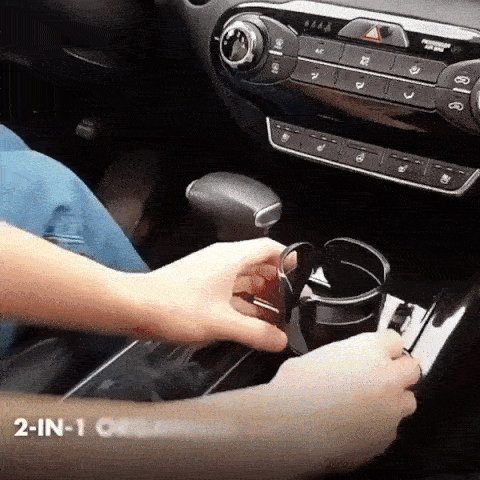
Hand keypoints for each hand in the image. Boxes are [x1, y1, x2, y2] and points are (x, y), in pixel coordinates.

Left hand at [121, 238, 289, 351]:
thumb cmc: (171, 305)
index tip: (301, 276)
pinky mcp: (200, 286)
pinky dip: (244, 306)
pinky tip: (251, 324)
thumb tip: (280, 340)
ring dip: (261, 299)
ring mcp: (210, 273)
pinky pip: (231, 292)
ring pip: (245, 282)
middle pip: (259, 267)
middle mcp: (222, 261)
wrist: (134, 307)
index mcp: (231, 258)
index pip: (269, 248)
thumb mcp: (221, 322)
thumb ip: (256, 333)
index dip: (288, 260)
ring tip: (276, 319)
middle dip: (277, 286)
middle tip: (291, 306)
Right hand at [262, 330, 419, 473]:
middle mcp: (387, 378)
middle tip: (377, 375)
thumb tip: (345, 361)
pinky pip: (390, 428)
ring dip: (392, 399)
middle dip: (397, 371)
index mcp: (370, 350)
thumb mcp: (317, 356)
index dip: (385, 345)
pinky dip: (378, 425)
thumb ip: (343, 356)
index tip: (380, 350)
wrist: (290, 428)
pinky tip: (354, 424)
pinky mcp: (385, 438)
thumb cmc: (296, 390)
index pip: (395, 340)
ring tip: (364, 403)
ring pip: (406, 401)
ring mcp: (390, 410)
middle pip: (411, 368)